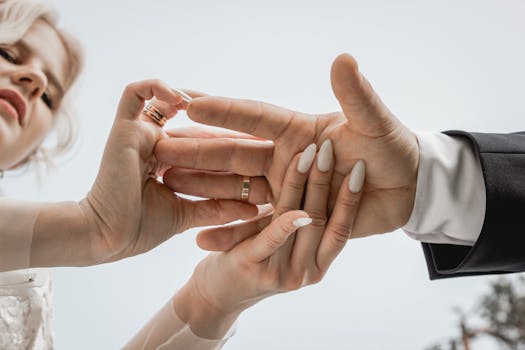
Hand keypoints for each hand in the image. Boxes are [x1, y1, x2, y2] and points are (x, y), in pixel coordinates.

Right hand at [78, 80, 256, 263]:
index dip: (225, 142)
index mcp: (166, 163)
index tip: (253, 146)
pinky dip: (158, 88)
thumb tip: (254, 209)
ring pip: (167, 102)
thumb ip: (217, 209)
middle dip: (220, 124)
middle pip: (192, 123)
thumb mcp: (187, 214)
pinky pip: (135, 94)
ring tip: (217, 105)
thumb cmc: (139, 229)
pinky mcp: (123, 127)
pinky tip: (183, 100)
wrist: (107, 238)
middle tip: (247, 126)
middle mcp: (153, 144)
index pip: (201, 143)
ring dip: (194, 99)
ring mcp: (138, 134)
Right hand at [155, 54, 417, 238]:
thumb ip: (355, 95)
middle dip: (196, 150)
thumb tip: (342, 58)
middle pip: (233, 153)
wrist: (407, 188)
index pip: (253, 117)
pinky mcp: (292, 216)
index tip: (188, 102)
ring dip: (202, 188)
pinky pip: (257, 225)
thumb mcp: (373, 122)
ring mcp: (285, 187)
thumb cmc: (392, 149)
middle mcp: (284, 157)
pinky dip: (230, 231)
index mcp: (297, 130)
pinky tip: (201, 236)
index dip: (223, 111)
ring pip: (235, 187)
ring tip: (168, 185)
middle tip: (159, 148)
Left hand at [171, 143, 364, 338]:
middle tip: (332, 147)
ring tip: (311, 152)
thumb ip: (302, 223)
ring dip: (307, 185)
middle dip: (328, 180)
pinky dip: (286, 221)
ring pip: (301, 222)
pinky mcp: (255, 266)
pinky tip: (296, 203)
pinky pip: (273, 238)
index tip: (360, 166)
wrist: (217, 295)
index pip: (343, 227)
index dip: (352, 198)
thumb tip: (320, 178)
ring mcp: (282, 272)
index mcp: (318, 264)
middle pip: (323, 219)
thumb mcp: (284, 244)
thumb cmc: (253, 260)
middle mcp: (306, 271)